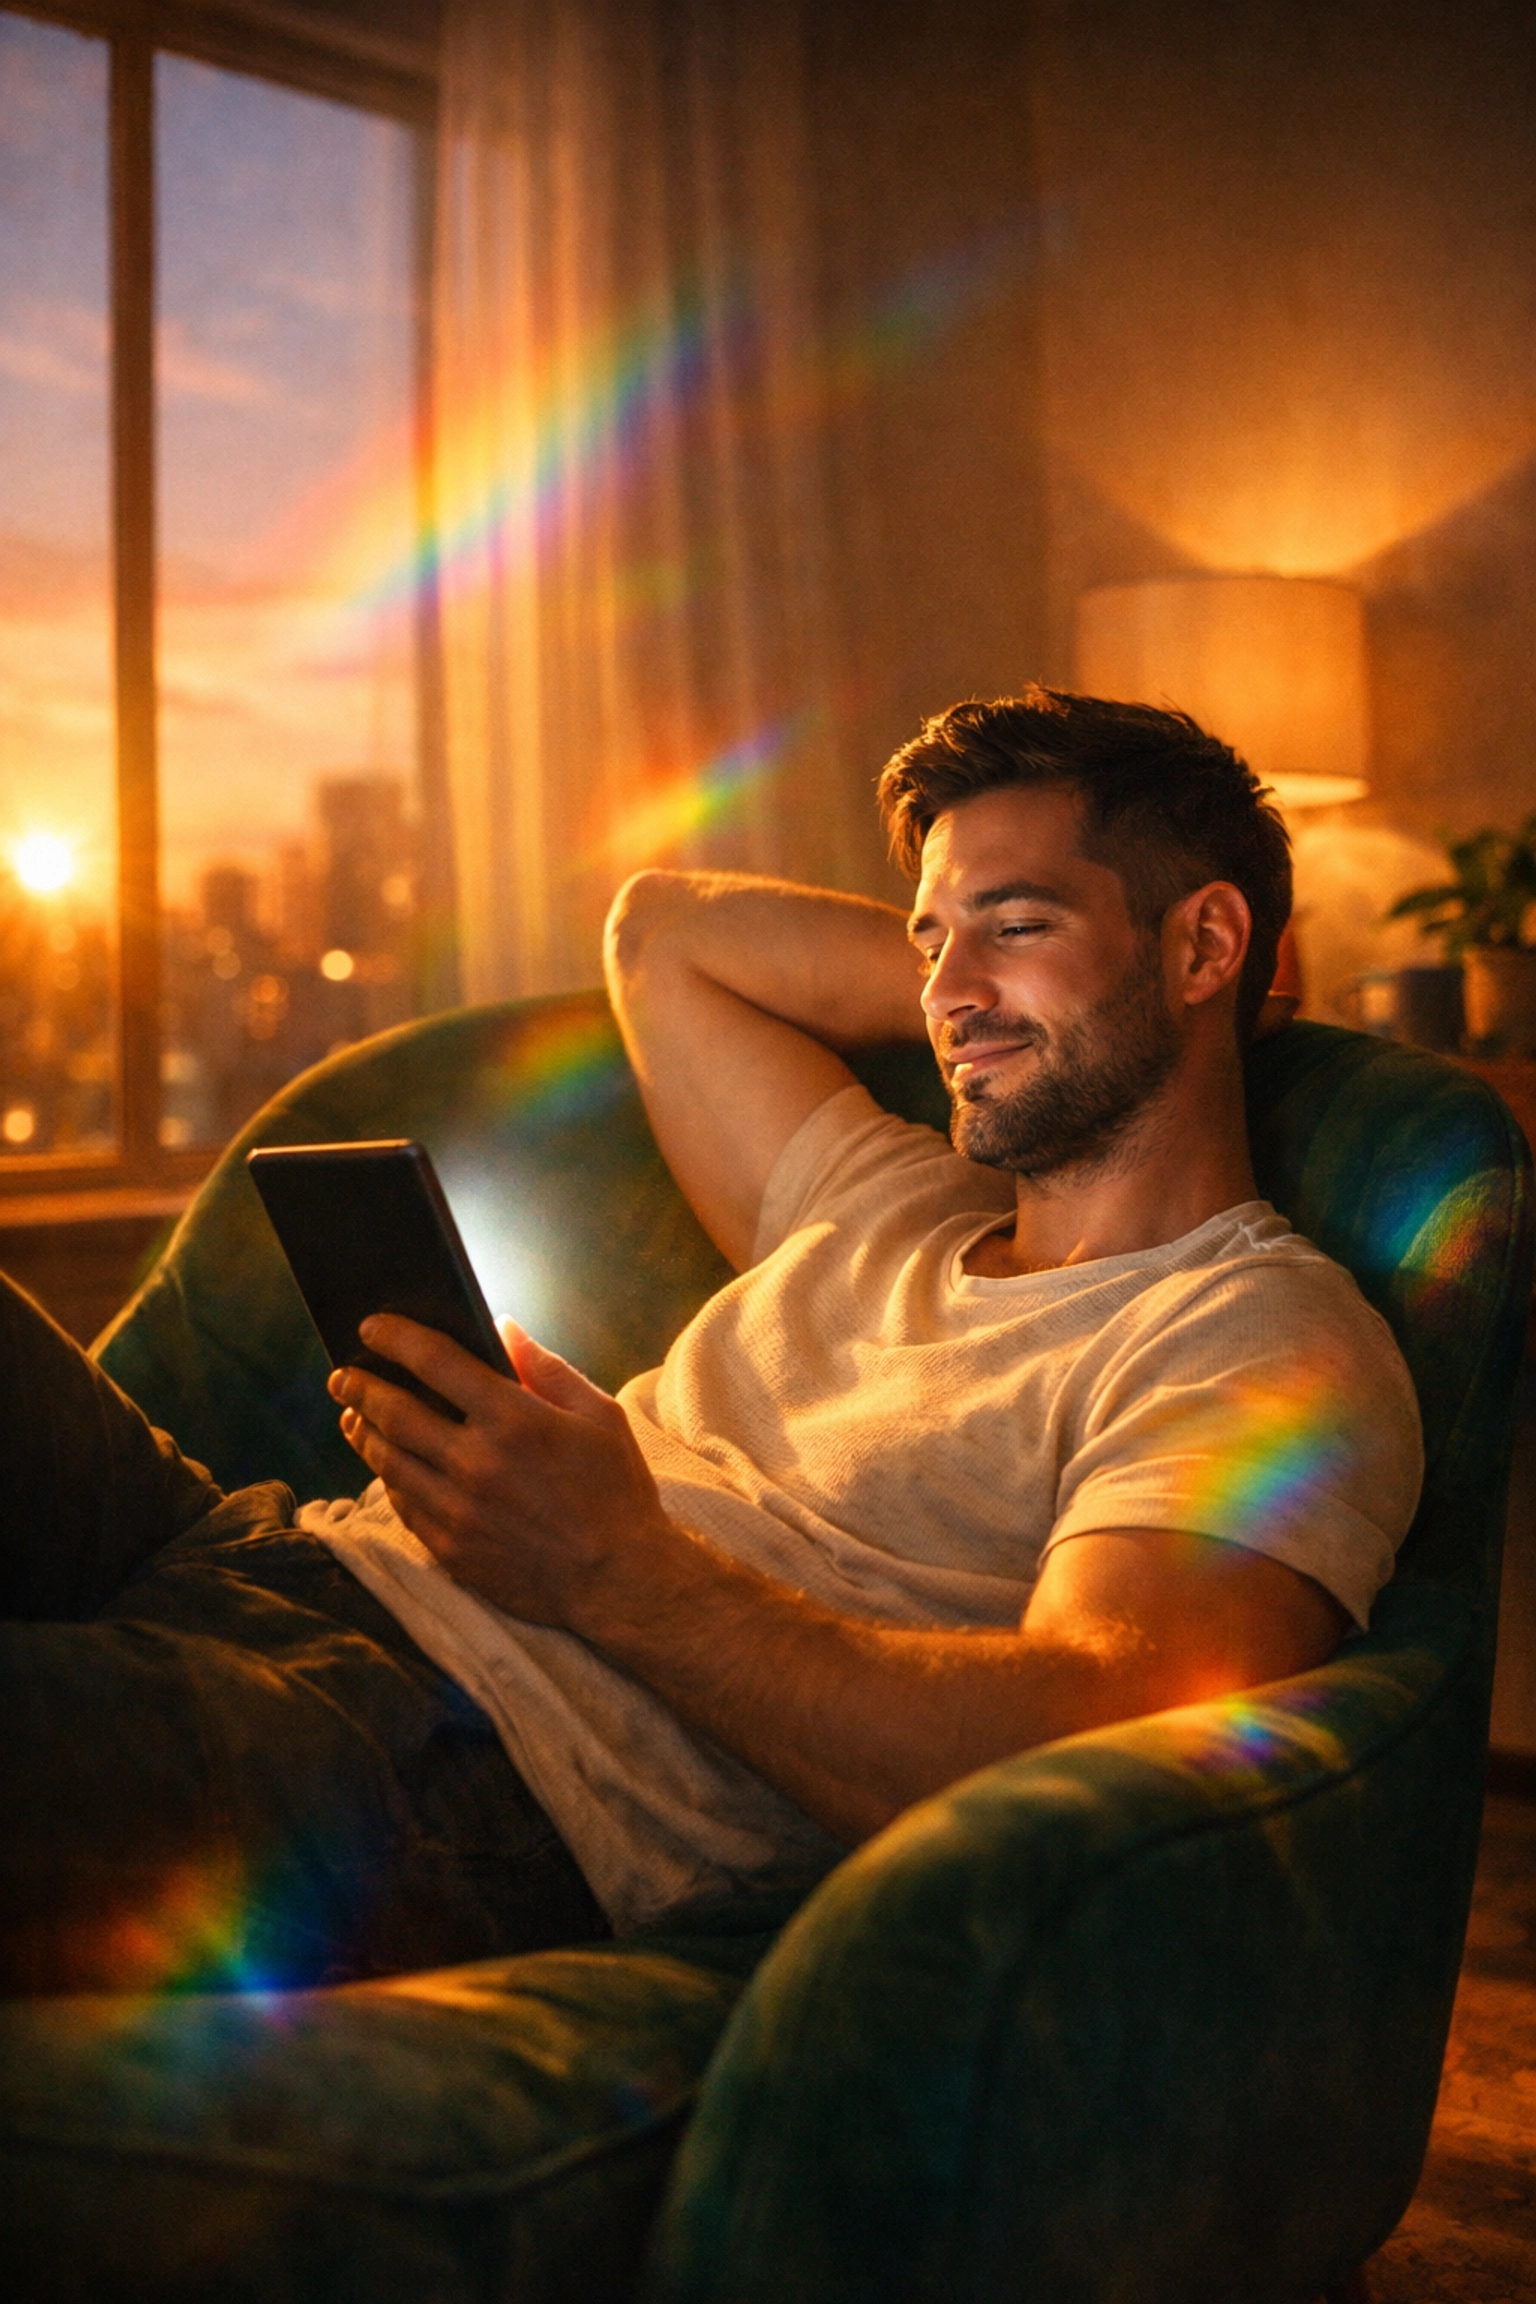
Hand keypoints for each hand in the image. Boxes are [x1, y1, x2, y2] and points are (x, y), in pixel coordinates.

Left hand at [329, 1315, 675, 1627]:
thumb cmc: (617, 1490)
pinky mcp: (451, 1550)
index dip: (395, 1338)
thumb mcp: (599, 1415)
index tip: (371, 1328)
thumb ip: (546, 1367)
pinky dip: (388, 1479)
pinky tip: (387, 1465)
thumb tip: (503, 1328)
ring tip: (351, 1416)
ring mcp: (458, 1511)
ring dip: (362, 1432)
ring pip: (389, 1461)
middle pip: (395, 1412)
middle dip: (359, 1386)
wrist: (619, 1579)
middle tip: (341, 1376)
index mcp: (515, 1420)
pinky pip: (403, 1505)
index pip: (435, 1362)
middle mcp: (477, 1463)